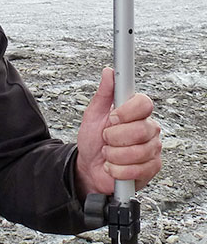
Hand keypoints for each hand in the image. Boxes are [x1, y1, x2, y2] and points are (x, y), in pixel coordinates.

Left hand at [75, 67, 161, 197]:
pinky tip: (113, 166)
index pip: (144, 103)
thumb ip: (104, 93)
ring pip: (138, 152)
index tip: (112, 118)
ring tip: (109, 153)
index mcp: (136, 112)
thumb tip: (109, 72)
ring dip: (114, 155)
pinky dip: (118, 170)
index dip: (126, 112)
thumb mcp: (93, 114)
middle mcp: (149, 128)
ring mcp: (153, 148)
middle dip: (115, 137)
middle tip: (106, 138)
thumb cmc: (93, 140)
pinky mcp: (152, 167)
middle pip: (141, 130)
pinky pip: (137, 169)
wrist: (90, 167)